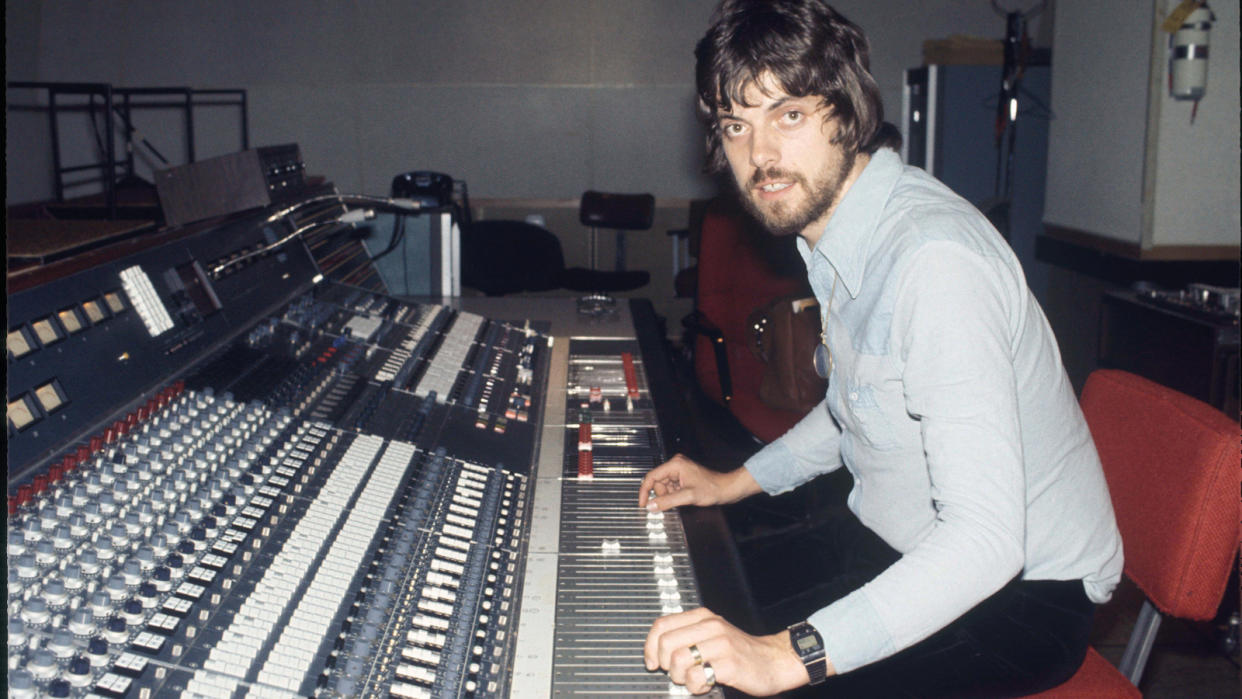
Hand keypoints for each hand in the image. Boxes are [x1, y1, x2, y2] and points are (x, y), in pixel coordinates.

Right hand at [638, 454, 759, 511]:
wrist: (726, 489)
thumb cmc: (712, 489)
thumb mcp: (687, 497)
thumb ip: (667, 501)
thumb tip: (651, 506)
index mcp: (675, 464)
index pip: (651, 477)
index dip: (645, 491)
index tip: (643, 504)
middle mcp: (675, 465)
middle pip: (657, 483)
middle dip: (662, 495)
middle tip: (675, 500)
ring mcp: (679, 470)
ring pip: (663, 486)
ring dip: (669, 495)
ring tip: (683, 498)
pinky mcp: (682, 476)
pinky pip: (671, 487)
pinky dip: (674, 495)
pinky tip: (684, 496)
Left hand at [644, 607, 816, 695]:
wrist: (774, 660)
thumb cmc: (739, 652)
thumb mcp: (712, 634)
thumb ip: (687, 636)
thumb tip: (654, 650)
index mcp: (702, 617)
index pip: (662, 625)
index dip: (650, 646)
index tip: (652, 662)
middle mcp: (710, 626)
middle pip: (666, 644)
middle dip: (665, 665)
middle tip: (678, 673)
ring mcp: (720, 644)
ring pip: (678, 660)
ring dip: (680, 677)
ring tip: (693, 679)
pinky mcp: (729, 664)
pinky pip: (697, 677)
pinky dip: (696, 687)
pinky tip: (706, 685)